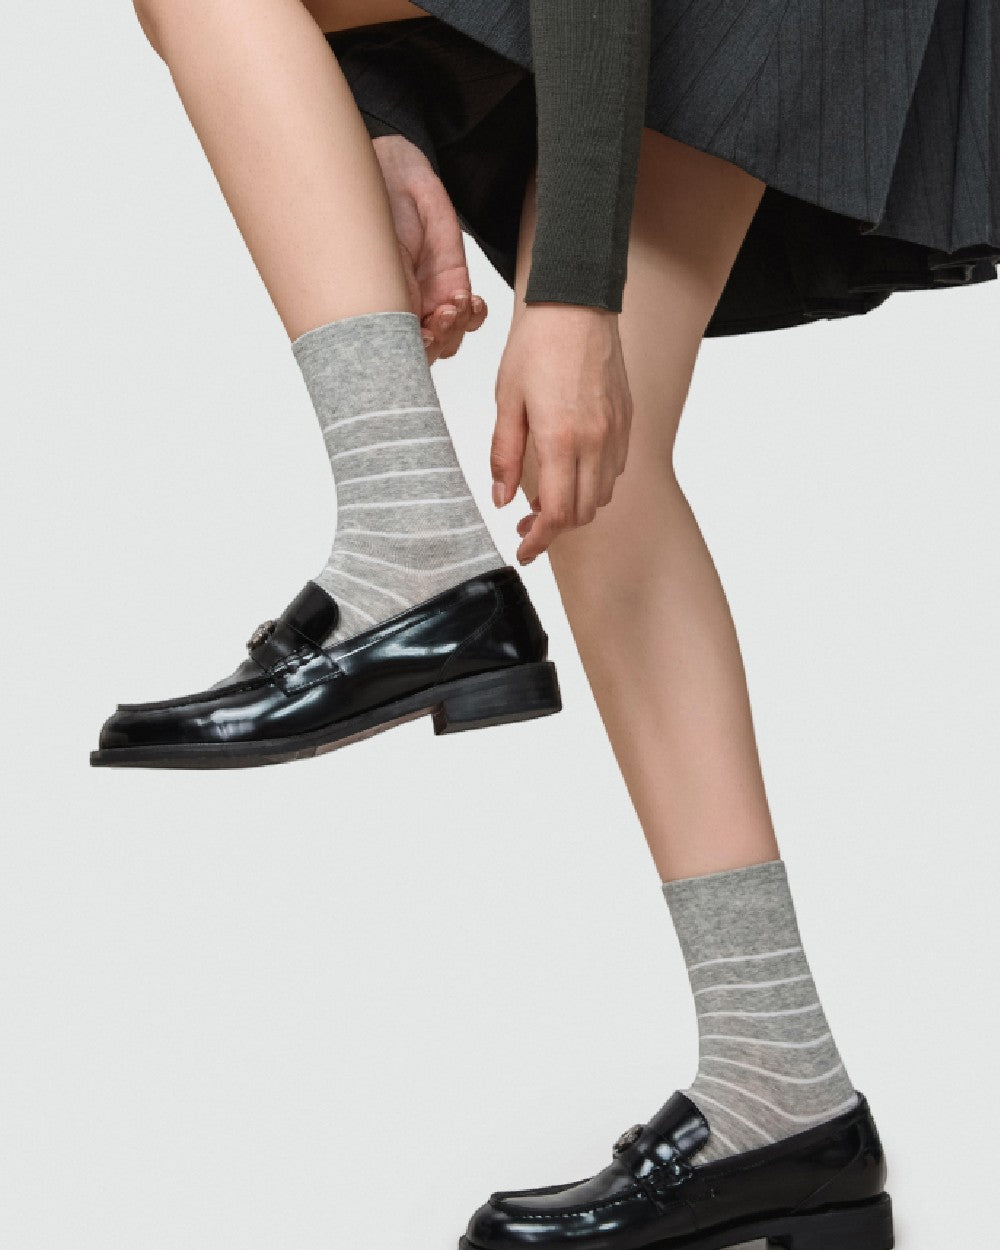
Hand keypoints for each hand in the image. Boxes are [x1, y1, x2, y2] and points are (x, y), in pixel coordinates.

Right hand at [373, 134, 487, 360]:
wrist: (386, 177)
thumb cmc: (361, 220)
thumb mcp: (364, 269)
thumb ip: (377, 308)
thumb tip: (386, 341)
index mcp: (372, 318)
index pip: (390, 357)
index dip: (404, 360)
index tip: (410, 347)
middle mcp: (400, 315)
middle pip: (425, 354)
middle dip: (433, 345)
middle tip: (433, 327)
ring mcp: (428, 302)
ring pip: (450, 338)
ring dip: (453, 329)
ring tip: (450, 306)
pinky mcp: (453, 283)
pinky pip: (472, 315)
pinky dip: (473, 314)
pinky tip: (467, 300)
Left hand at [491, 304, 631, 564]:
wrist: (575, 304)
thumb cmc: (536, 346)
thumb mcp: (506, 402)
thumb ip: (504, 455)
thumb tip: (502, 500)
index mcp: (560, 440)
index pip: (556, 513)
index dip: (539, 541)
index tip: (523, 551)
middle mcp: (595, 442)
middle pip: (582, 513)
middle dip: (554, 529)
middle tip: (527, 527)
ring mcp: (615, 433)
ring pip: (601, 495)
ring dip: (575, 507)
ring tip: (546, 500)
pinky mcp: (625, 421)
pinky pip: (614, 470)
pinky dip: (593, 484)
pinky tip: (570, 473)